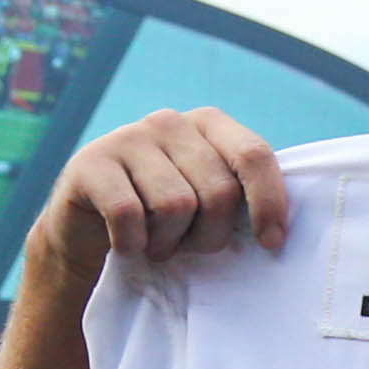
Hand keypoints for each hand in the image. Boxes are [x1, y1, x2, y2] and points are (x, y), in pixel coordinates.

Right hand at [30, 109, 286, 297]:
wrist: (87, 229)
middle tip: (190, 247)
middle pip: (218, 191)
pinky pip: (129, 215)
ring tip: (158, 244)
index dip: (269, 202)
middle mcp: (170, 121)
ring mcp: (127, 137)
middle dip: (210, 235)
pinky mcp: (90, 163)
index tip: (271, 243)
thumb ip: (240, 195)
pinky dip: (133, 243)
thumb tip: (281, 229)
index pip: (254, 155)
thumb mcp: (207, 199)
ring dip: (168, 242)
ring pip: (175, 206)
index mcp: (209, 124)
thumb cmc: (162, 218)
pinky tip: (128, 245)